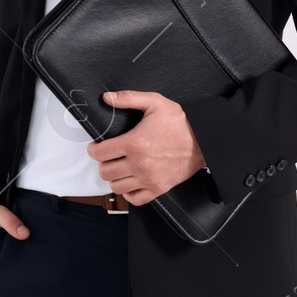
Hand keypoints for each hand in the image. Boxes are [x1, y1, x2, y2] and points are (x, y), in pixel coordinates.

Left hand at [87, 90, 205, 205]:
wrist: (204, 140)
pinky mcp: (159, 188)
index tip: (96, 146)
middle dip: (102, 163)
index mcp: (134, 143)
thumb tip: (107, 97)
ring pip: (116, 187)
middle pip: (105, 172)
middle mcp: (139, 164)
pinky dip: (128, 192)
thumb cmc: (180, 122)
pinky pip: (135, 199)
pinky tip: (130, 181)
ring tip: (118, 167)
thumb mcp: (155, 102)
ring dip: (114, 177)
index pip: (100, 153)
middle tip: (108, 156)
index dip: (93, 149)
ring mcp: (149, 179)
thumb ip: (128, 98)